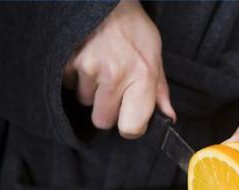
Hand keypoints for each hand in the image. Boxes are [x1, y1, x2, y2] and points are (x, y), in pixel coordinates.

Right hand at [63, 0, 174, 138]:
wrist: (107, 2)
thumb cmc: (134, 30)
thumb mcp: (155, 57)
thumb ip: (160, 92)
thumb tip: (169, 118)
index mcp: (143, 77)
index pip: (131, 128)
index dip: (130, 128)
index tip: (130, 119)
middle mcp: (117, 75)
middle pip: (103, 121)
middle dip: (108, 111)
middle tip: (114, 90)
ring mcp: (90, 68)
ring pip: (85, 103)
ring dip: (92, 92)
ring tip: (101, 69)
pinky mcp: (69, 61)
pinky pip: (69, 86)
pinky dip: (76, 78)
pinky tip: (88, 61)